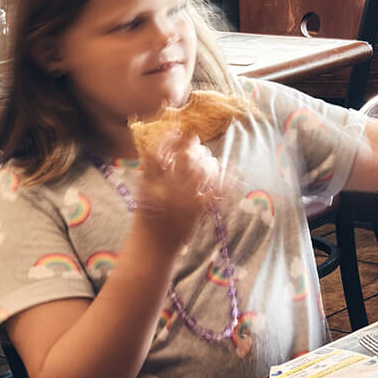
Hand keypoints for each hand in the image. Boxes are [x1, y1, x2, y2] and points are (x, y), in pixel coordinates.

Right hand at [133, 128, 222, 247]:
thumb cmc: (147, 220)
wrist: (152, 250)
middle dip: (192, 146)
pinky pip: (217, 190)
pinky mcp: (198, 211)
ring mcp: (183, 201)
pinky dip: (227, 178)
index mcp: (147, 184)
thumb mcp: (143, 194)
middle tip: (195, 143)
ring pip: (202, 169)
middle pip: (184, 157)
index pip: (156, 153)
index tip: (177, 128)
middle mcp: (166, 190)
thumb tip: (165, 147)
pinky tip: (234, 168)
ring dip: (207, 161)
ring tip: (207, 159)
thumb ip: (152, 172)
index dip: (168, 138)